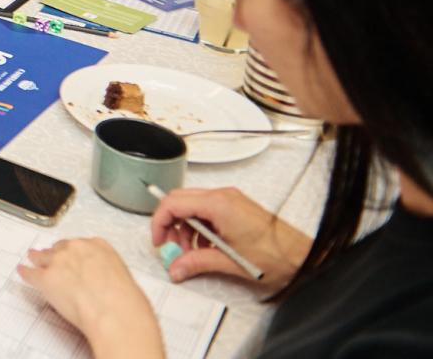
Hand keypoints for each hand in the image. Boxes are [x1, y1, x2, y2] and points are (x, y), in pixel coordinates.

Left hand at [17, 239, 163, 357]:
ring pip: (43, 257)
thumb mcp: (126, 279)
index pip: (81, 245)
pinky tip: (23, 272)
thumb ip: (111, 275)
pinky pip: (30, 273)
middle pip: (60, 248)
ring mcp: (59, 262)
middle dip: (57, 255)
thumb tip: (110, 285)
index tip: (73, 256)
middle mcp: (76, 249)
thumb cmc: (126, 302)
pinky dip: (26, 273)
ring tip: (34, 259)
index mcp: (99, 246)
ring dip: (39, 260)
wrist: (114, 313)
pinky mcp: (45, 278)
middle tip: (55, 261)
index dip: (75, 253)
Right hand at [148, 186, 307, 290]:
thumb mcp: (231, 262)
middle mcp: (223, 197)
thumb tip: (176, 267)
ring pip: (192, 206)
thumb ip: (198, 263)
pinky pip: (206, 211)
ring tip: (190, 252)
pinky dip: (199, 227)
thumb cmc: (277, 256)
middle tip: (170, 247)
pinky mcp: (236, 207)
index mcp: (219, 205)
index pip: (173, 203)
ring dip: (184, 228)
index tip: (158, 240)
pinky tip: (206, 247)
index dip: (159, 222)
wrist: (305, 256)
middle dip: (170, 225)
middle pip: (179, 201)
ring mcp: (230, 200)